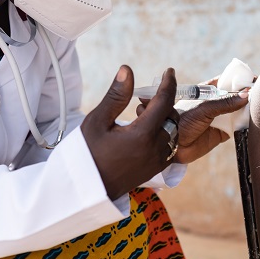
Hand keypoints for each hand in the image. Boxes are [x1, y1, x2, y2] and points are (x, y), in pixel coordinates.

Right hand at [81, 66, 179, 199]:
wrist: (85, 189)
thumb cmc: (87, 153)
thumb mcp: (97, 121)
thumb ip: (116, 96)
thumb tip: (127, 69)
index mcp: (142, 135)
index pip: (165, 101)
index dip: (169, 83)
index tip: (169, 71)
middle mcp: (155, 149)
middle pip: (172, 115)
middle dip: (162, 102)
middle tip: (142, 99)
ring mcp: (158, 161)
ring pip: (174, 131)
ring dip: (164, 118)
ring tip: (140, 114)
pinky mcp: (156, 169)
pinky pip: (170, 145)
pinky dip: (164, 132)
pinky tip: (146, 130)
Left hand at [139, 89, 248, 163]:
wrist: (172, 144)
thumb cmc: (182, 120)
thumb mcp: (204, 108)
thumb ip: (224, 103)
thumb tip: (246, 96)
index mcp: (207, 92)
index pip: (226, 81)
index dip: (240, 79)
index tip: (255, 78)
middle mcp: (214, 104)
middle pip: (234, 97)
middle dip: (247, 95)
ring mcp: (218, 118)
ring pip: (237, 112)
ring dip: (247, 110)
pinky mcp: (221, 133)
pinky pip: (236, 127)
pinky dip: (245, 124)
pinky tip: (254, 121)